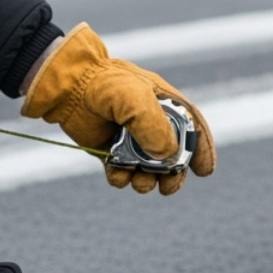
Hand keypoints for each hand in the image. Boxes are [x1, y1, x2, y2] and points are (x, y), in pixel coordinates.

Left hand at [21, 23, 214, 194]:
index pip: (193, 127)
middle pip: (172, 156)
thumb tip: (167, 157)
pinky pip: (122, 172)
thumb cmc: (105, 86)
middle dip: (174, 176)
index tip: (205, 171)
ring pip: (148, 169)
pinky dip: (122, 179)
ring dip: (147, 181)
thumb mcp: (136, 100)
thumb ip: (155, 128)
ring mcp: (129, 137)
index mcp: (164, 103)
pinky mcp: (109, 150)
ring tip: (139, 180)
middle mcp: (150, 122)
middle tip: (168, 187)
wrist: (67, 87)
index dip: (203, 149)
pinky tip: (118, 175)